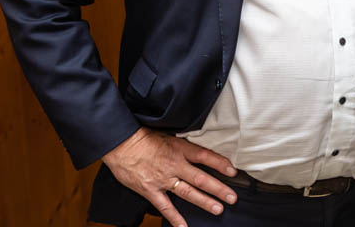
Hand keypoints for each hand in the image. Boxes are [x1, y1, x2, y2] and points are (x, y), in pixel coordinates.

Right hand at [101, 127, 236, 226]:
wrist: (121, 144)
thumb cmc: (144, 138)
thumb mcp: (169, 136)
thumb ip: (184, 146)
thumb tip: (198, 152)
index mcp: (180, 149)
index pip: (205, 156)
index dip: (220, 164)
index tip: (233, 171)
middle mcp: (175, 165)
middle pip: (201, 179)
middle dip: (218, 189)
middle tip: (232, 197)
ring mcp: (163, 179)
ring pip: (188, 193)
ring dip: (204, 202)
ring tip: (218, 209)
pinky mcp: (150, 190)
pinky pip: (165, 206)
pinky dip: (174, 217)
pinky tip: (184, 226)